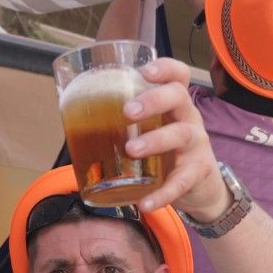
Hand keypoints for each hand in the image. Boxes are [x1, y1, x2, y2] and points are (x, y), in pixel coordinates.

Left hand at [122, 58, 224, 219]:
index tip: (145, 71)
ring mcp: (196, 145)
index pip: (178, 76)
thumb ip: (125, 124)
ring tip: (131, 150)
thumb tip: (70, 120)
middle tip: (127, 111)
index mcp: (175, 105)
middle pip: (178, 97)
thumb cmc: (168, 153)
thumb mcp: (154, 131)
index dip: (166, 69)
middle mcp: (189, 119)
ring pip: (180, 135)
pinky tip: (145, 203)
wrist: (202, 188)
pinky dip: (163, 193)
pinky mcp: (198, 173)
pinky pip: (181, 182)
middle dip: (153, 100)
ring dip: (155, 140)